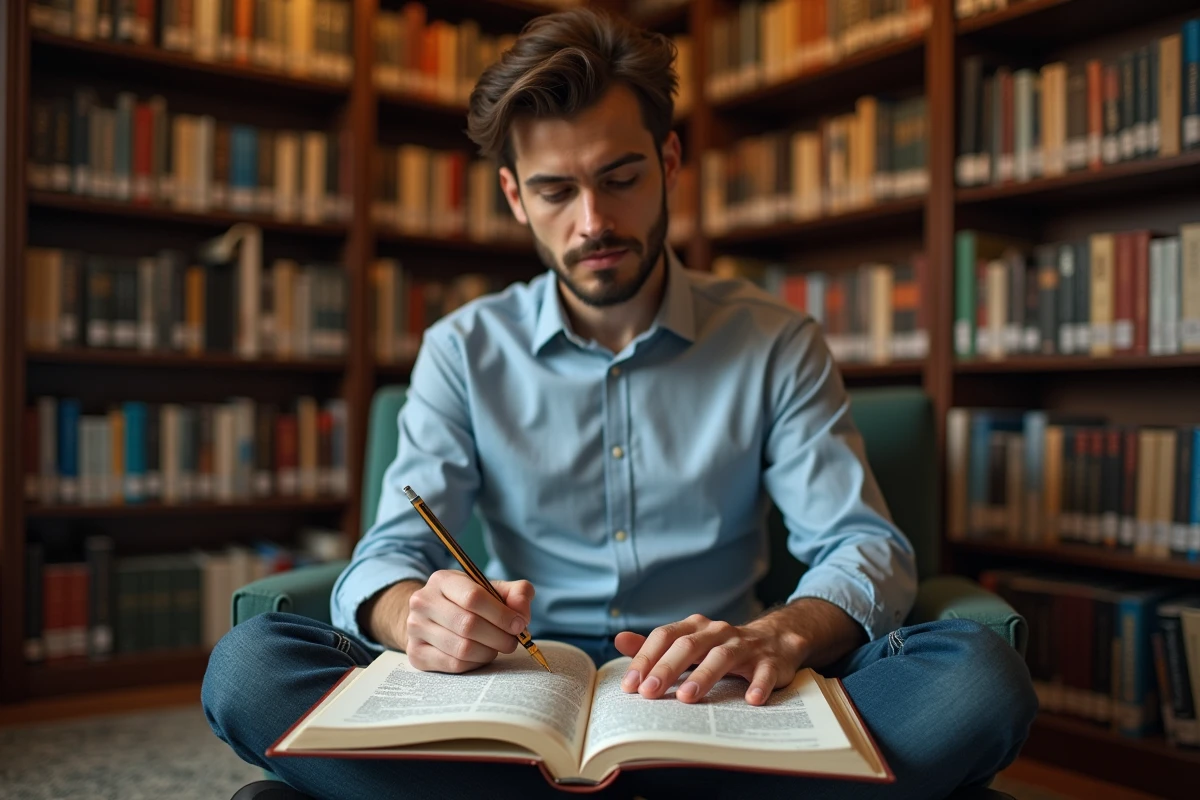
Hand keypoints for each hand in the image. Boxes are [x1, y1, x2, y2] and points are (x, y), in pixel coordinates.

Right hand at [404, 570, 534, 673]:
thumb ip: (516, 594)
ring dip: (488, 652)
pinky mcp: (416, 654)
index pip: (473, 597)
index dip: (501, 614)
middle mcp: (423, 602)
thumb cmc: (468, 603)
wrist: (431, 617)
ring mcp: (415, 629)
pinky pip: (453, 665)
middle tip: (512, 641)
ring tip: (497, 647)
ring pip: (462, 648)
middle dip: (499, 637)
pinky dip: (475, 663)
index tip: (519, 624)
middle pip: (468, 625)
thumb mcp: (491, 589)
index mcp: (442, 580)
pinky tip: (480, 655)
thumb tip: (522, 615)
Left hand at [614, 613, 804, 705]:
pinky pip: (764, 672)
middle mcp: (718, 631)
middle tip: (649, 693)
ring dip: (704, 676)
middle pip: (689, 646)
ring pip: (722, 657)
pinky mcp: (769, 662)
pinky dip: (758, 685)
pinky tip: (751, 700)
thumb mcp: (689, 643)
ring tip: (687, 697)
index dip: (646, 659)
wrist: (775, 640)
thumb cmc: (721, 647)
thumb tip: (619, 640)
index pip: (665, 637)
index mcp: (695, 627)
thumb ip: (656, 645)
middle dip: (666, 669)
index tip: (630, 685)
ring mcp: (745, 645)